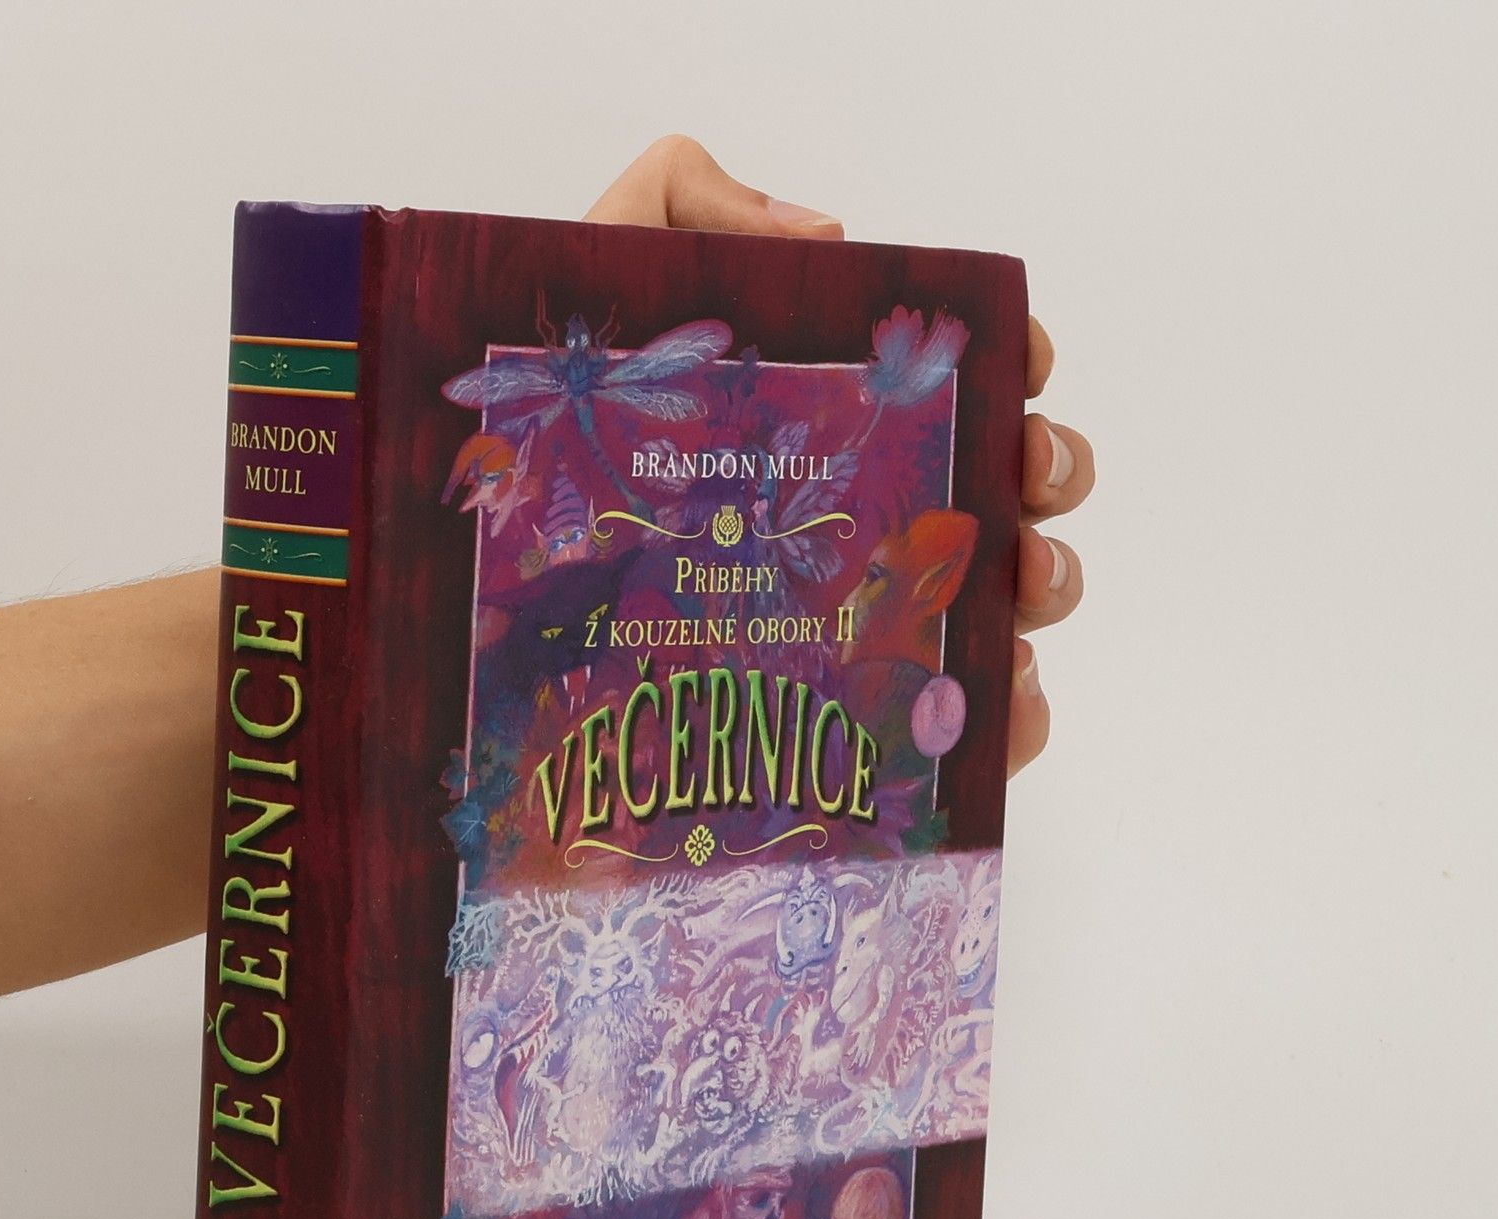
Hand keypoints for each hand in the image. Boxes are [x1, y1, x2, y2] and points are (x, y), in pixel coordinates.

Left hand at [587, 137, 1093, 775]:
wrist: (455, 581)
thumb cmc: (524, 440)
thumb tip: (829, 230)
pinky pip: (951, 732)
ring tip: (1018, 585)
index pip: (945, 374)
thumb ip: (681, 206)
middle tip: (1020, 478)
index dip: (1007, 355)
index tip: (1018, 358)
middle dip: (1043, 470)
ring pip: (997, 603)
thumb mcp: (587, 285)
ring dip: (1040, 585)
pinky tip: (1002, 707)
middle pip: (997, 484)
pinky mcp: (836, 723)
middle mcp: (848, 513)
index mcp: (814, 417)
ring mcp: (850, 621)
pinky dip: (1006, 720)